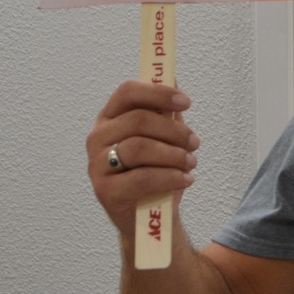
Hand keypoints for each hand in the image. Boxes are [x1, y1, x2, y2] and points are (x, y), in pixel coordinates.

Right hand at [87, 81, 199, 234]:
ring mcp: (98, 164)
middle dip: (174, 131)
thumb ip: (164, 111)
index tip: (186, 101)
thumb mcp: (163, 138)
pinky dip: (170, 177)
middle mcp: (98, 138)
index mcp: (110, 118)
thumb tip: (172, 76)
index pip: (127, 92)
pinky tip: (185, 179)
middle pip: (138, 120)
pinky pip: (142, 178)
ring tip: (191, 163)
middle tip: (195, 142)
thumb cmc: (155, 172)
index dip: (158, 92)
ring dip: (174, 155)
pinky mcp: (105, 191)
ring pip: (140, 148)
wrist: (148, 217)